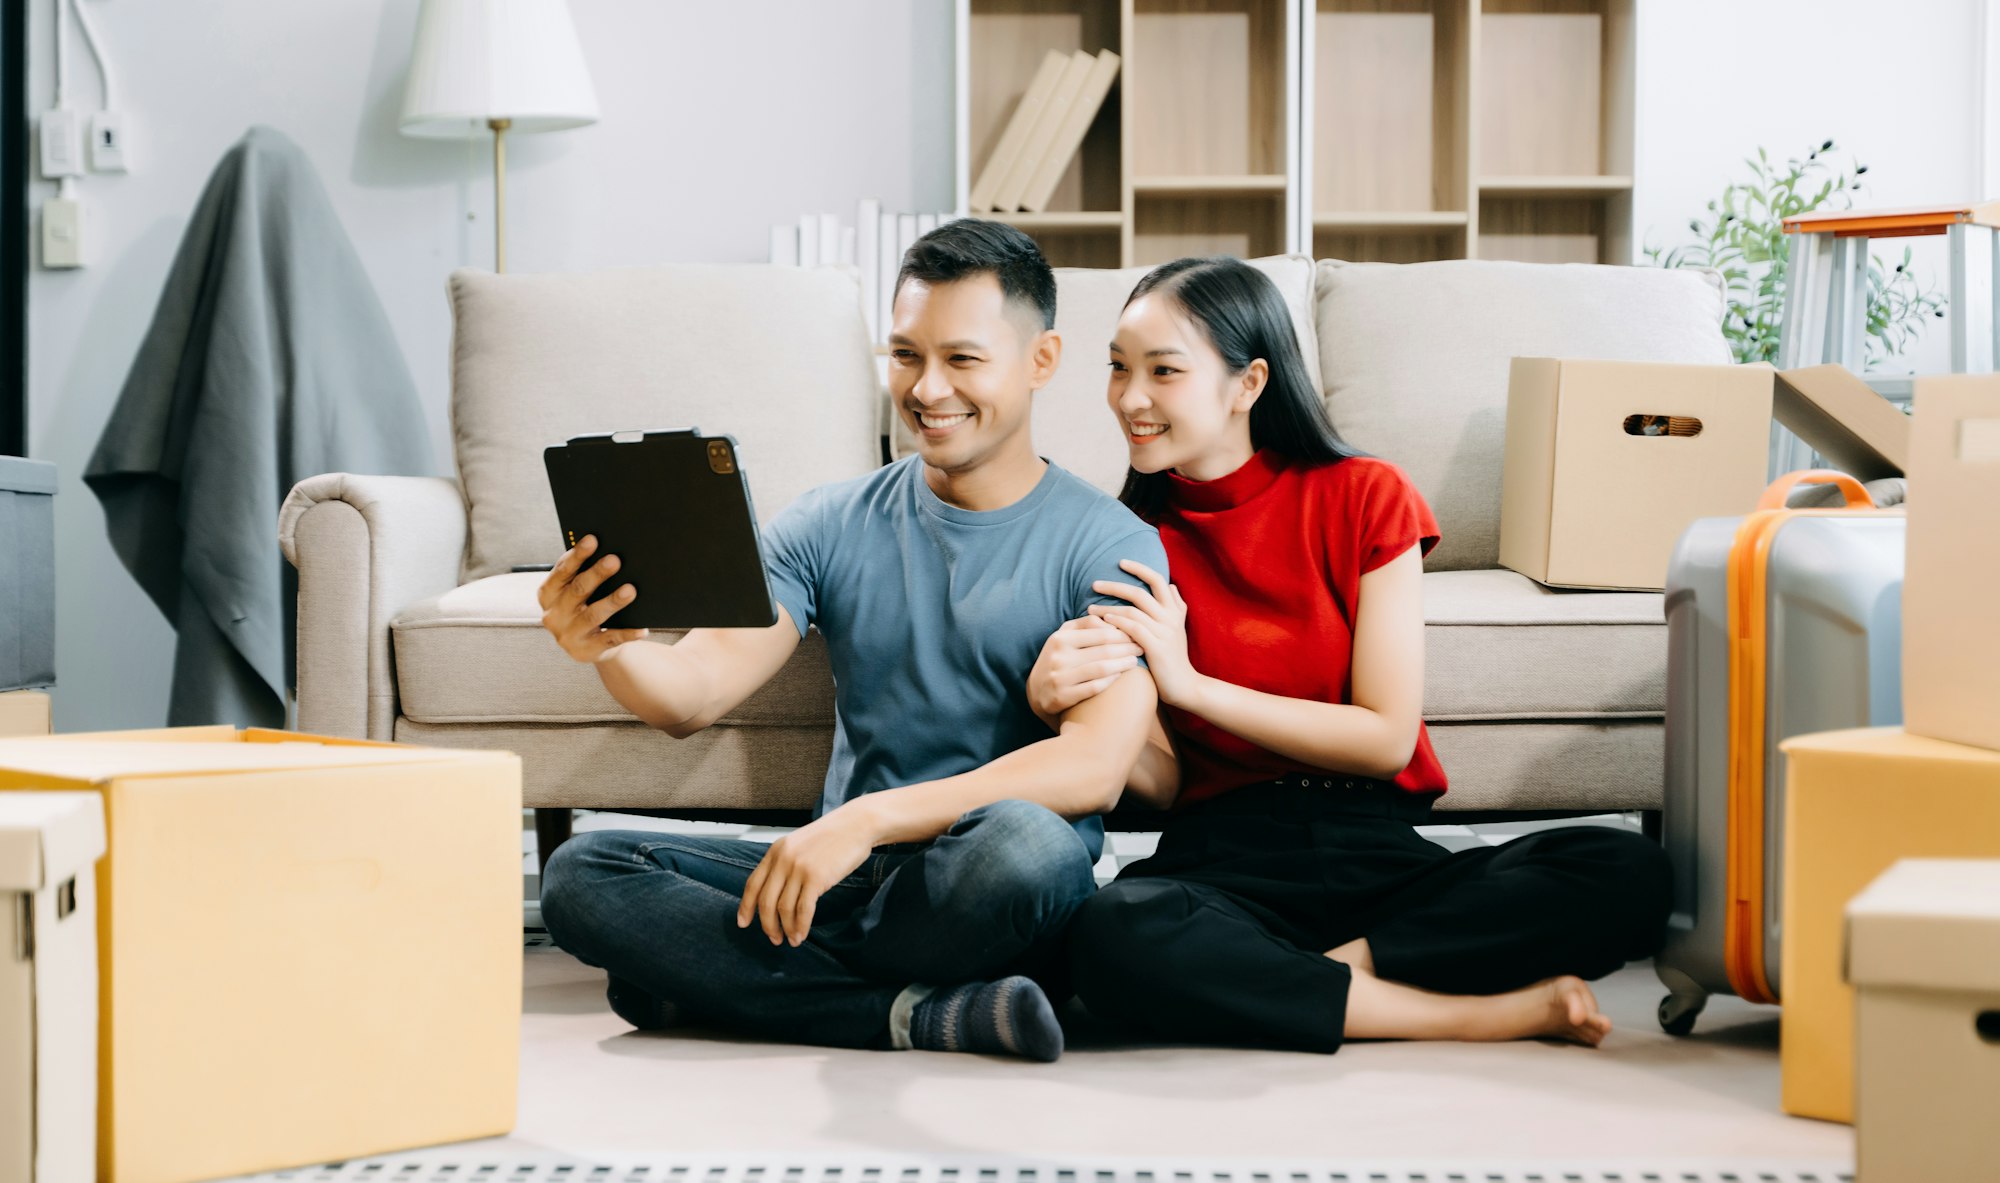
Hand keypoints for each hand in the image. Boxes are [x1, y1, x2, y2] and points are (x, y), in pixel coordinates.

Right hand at [538, 535, 649, 663]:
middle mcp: (553, 615)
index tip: (592, 540)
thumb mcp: (577, 593)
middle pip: (577, 590)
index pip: (562, 571)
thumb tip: (611, 553)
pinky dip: (627, 633)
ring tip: (630, 590)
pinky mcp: (585, 651)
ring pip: (593, 615)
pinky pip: (609, 639)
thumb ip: (583, 575)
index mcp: (548, 594)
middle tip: (615, 560)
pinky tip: (642, 628)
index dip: (577, 555)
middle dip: (596, 574)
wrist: (587, 646)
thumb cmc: (584, 607)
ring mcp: (567, 635)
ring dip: (612, 601)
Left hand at [737, 805, 878, 945]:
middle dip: (767, 925)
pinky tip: (802, 935)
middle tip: (774, 939)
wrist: (857, 824)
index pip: (752, 884)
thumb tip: (777, 894)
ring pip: (783, 908)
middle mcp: (783, 860)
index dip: (745, 907)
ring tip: (792, 940)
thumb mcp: (799, 845)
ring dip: (786, 929)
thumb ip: (785, 864)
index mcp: (775, 851)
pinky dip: (801, 926)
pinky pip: (803, 909)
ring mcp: (799, 868)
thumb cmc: (832, 837)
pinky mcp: (816, 877)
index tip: (743, 923)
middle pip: (765, 901)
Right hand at [1026, 616, 1144, 727]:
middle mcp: (1058, 657)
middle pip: (1103, 650)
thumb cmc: (1059, 658)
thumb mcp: (1065, 636)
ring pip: (1101, 668)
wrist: (1037, 691)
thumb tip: (1112, 619)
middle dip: (1127, 648)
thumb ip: (1087, 624)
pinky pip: (1094, 687)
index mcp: (1060, 638)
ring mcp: (1060, 678)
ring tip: (1135, 661)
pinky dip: (1111, 680)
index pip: (1100, 632)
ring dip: (1123, 664)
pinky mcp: (1063, 697)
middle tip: (1141, 648)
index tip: (1136, 635)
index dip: (1122, 634)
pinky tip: (1120, 676)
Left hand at [1088, 559, 1202, 709]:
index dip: (1139, 568)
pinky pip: (1133, 629)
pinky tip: (1103, 622)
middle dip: (1115, 586)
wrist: (1185, 685)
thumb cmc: (1175, 657)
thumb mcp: (1178, 628)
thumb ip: (1176, 606)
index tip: (1121, 562)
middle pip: (1140, 592)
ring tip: (1090, 608)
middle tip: (1094, 583)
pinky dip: (1117, 623)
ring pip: (1132, 610)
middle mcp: (1170, 617)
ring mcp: (1164, 631)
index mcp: (1174, 610)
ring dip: (1108, 607)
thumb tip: (1172, 586)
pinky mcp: (1157, 647)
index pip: (1158, 579)